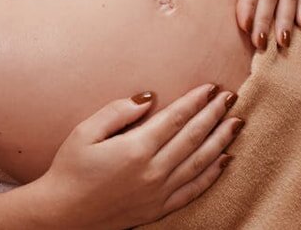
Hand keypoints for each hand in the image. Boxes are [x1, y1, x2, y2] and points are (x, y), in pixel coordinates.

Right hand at [32, 84, 242, 229]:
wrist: (64, 213)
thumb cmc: (70, 169)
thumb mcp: (85, 132)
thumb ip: (117, 112)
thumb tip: (148, 98)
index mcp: (135, 149)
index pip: (174, 119)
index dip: (194, 102)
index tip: (210, 87)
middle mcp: (153, 171)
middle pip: (193, 138)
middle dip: (214, 115)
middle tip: (230, 97)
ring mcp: (159, 192)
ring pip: (200, 162)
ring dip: (221, 141)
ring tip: (236, 123)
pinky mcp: (159, 207)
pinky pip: (194, 189)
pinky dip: (213, 174)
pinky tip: (225, 160)